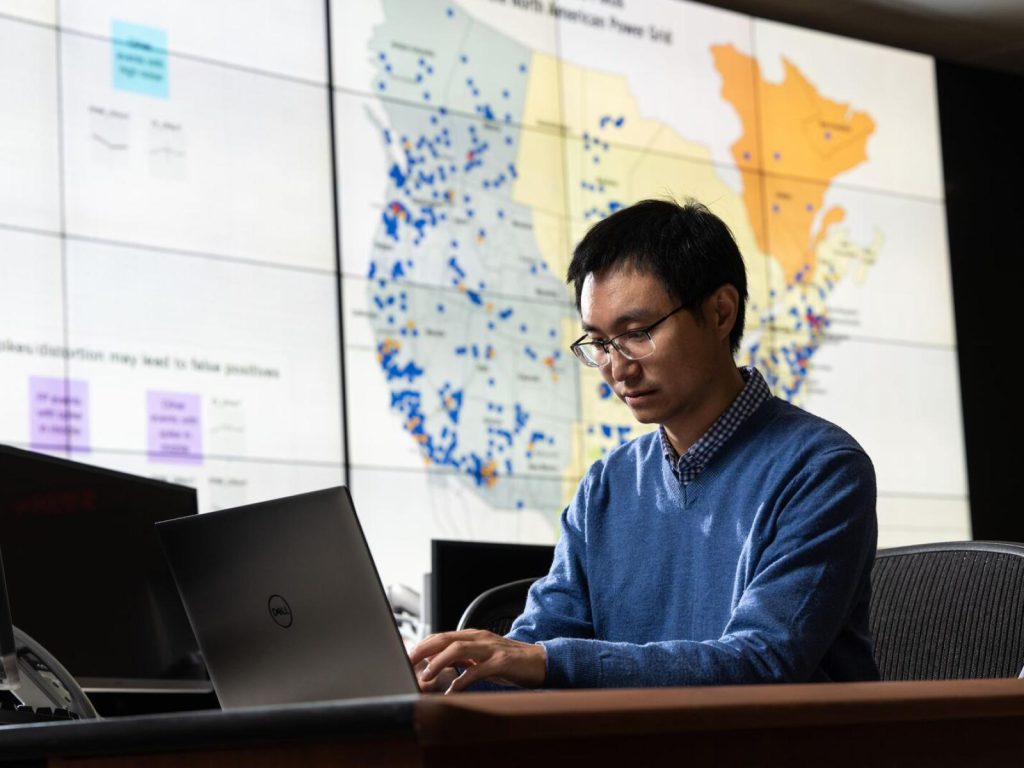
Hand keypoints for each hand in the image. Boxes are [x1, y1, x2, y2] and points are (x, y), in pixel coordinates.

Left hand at [409, 630, 545, 692]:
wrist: (540, 662)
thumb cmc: (509, 662)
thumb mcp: (482, 657)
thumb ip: (462, 658)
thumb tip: (435, 665)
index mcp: (473, 636)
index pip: (442, 636)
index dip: (423, 644)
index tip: (408, 655)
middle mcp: (480, 638)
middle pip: (446, 638)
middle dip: (424, 649)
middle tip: (409, 661)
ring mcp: (491, 648)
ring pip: (459, 649)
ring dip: (439, 661)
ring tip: (427, 675)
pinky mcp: (501, 662)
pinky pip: (478, 670)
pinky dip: (463, 680)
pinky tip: (453, 691)